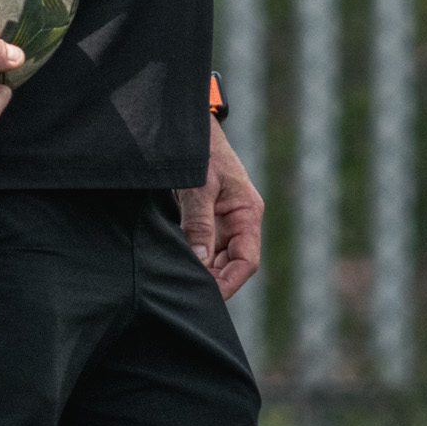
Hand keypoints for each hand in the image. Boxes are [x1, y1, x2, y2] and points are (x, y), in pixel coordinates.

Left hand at [176, 119, 262, 297]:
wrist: (189, 130)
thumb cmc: (200, 152)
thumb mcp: (199, 187)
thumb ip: (199, 223)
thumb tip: (201, 260)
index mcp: (247, 213)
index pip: (247, 260)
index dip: (230, 282)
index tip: (209, 296)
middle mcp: (240, 221)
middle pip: (234, 264)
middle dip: (215, 282)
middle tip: (188, 294)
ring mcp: (225, 220)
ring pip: (220, 258)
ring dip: (205, 272)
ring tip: (182, 284)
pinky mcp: (208, 218)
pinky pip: (206, 246)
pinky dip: (196, 259)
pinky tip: (179, 267)